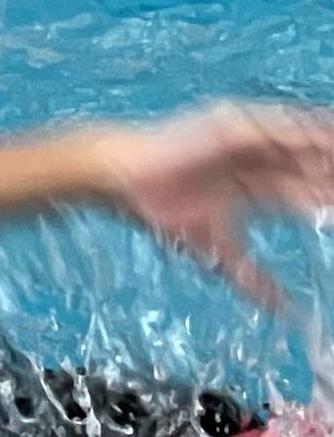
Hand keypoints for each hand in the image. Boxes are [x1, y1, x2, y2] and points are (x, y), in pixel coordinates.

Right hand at [102, 102, 333, 309]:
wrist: (123, 180)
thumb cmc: (159, 213)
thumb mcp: (217, 252)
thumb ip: (253, 279)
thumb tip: (288, 314)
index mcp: (252, 189)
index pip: (301, 194)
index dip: (327, 201)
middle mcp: (255, 162)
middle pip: (306, 167)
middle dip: (331, 175)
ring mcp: (247, 140)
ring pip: (297, 144)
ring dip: (324, 147)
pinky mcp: (234, 123)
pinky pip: (275, 124)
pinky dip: (300, 129)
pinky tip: (321, 135)